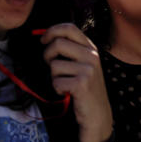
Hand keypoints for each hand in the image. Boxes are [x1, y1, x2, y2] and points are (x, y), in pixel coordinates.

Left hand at [41, 24, 112, 141]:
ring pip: (54, 65)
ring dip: (54, 77)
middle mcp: (92, 55)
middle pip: (58, 43)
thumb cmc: (85, 88)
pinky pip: (56, 81)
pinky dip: (57, 89)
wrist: (97, 113)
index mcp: (91, 47)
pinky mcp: (82, 83)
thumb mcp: (83, 63)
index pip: (69, 28)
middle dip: (47, 55)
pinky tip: (68, 92)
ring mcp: (88, 69)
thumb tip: (46, 36)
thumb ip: (71, 49)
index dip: (52, 31)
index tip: (43, 40)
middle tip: (51, 66)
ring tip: (65, 83)